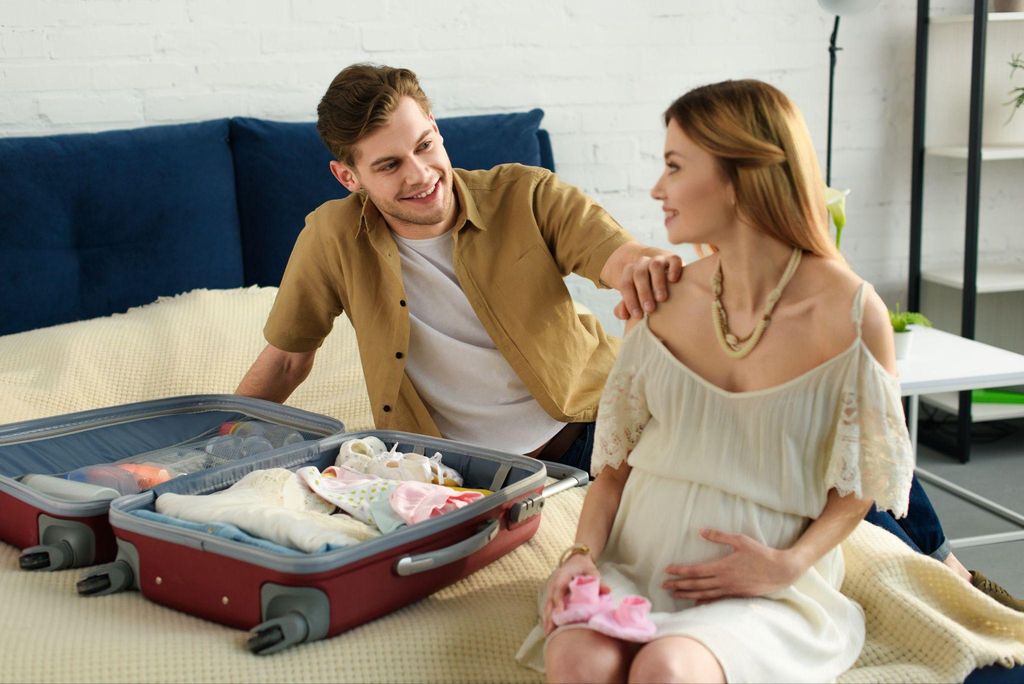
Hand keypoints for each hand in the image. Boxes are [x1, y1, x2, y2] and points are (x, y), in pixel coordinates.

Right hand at [542, 554, 606, 635]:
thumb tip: (608, 591)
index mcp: (562, 576)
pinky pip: (548, 607)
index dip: (558, 602)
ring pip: (546, 606)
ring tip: (548, 635)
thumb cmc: (584, 567)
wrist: (575, 560)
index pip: (558, 590)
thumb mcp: (592, 571)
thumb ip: (599, 581)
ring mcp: (550, 589)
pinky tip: (549, 630)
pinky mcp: (551, 595)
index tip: (559, 614)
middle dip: (548, 617)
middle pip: (549, 601)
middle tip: (549, 632)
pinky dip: (547, 618)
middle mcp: (553, 583)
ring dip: (546, 620)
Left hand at [613, 253, 683, 319]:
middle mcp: (642, 264)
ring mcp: (658, 260)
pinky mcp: (673, 259)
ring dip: (658, 282)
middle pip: (639, 274)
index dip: (630, 301)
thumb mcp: (634, 299)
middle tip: (650, 309)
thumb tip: (624, 315)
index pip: (626, 284)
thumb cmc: (646, 293)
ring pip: (655, 266)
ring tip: (661, 299)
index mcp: (630, 272)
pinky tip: (673, 281)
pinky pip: (674, 259)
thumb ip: (625, 307)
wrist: (662, 277)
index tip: (638, 316)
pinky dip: (674, 268)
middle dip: (643, 293)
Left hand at [662, 528, 803, 601]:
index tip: (667, 570)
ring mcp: (730, 590)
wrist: (781, 571)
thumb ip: (719, 536)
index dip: (680, 571)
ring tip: (675, 594)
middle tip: (664, 585)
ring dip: (688, 594)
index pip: (696, 570)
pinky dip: (704, 601)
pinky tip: (696, 602)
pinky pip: (717, 600)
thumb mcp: (740, 540)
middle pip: (696, 585)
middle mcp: (724, 581)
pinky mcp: (737, 595)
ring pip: (704, 594)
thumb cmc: (761, 553)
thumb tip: (701, 531)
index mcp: (722, 567)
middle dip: (679, 585)